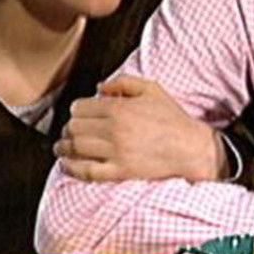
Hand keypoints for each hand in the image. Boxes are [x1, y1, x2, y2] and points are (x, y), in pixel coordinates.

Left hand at [55, 76, 224, 181]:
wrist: (191, 148)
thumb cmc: (172, 118)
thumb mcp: (152, 89)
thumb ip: (124, 82)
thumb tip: (100, 87)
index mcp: (120, 108)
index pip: (80, 108)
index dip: (76, 110)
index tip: (78, 115)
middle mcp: (114, 130)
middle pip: (74, 128)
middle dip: (68, 128)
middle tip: (69, 131)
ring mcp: (116, 152)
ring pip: (75, 148)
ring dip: (64, 147)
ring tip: (62, 147)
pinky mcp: (120, 172)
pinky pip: (86, 171)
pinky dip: (71, 167)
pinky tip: (67, 164)